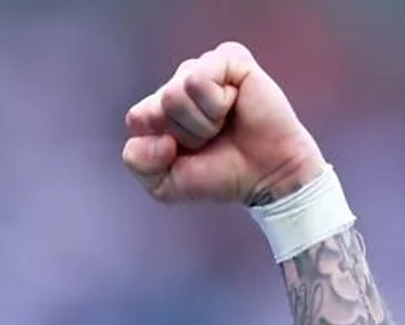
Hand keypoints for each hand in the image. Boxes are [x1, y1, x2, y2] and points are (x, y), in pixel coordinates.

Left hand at [122, 41, 325, 205]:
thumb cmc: (220, 175)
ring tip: (222, 124)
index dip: (160, 145)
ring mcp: (204, 69)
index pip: (137, 118)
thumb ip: (138, 163)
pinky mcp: (229, 59)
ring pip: (176, 92)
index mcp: (160, 110)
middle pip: (158, 106)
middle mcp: (180, 85)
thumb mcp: (165, 185)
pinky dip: (216, 102)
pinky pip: (201, 76)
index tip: (187, 153)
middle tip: (211, 139)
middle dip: (185, 133)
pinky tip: (234, 105)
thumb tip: (156, 135)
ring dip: (202, 121)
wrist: (266, 175)